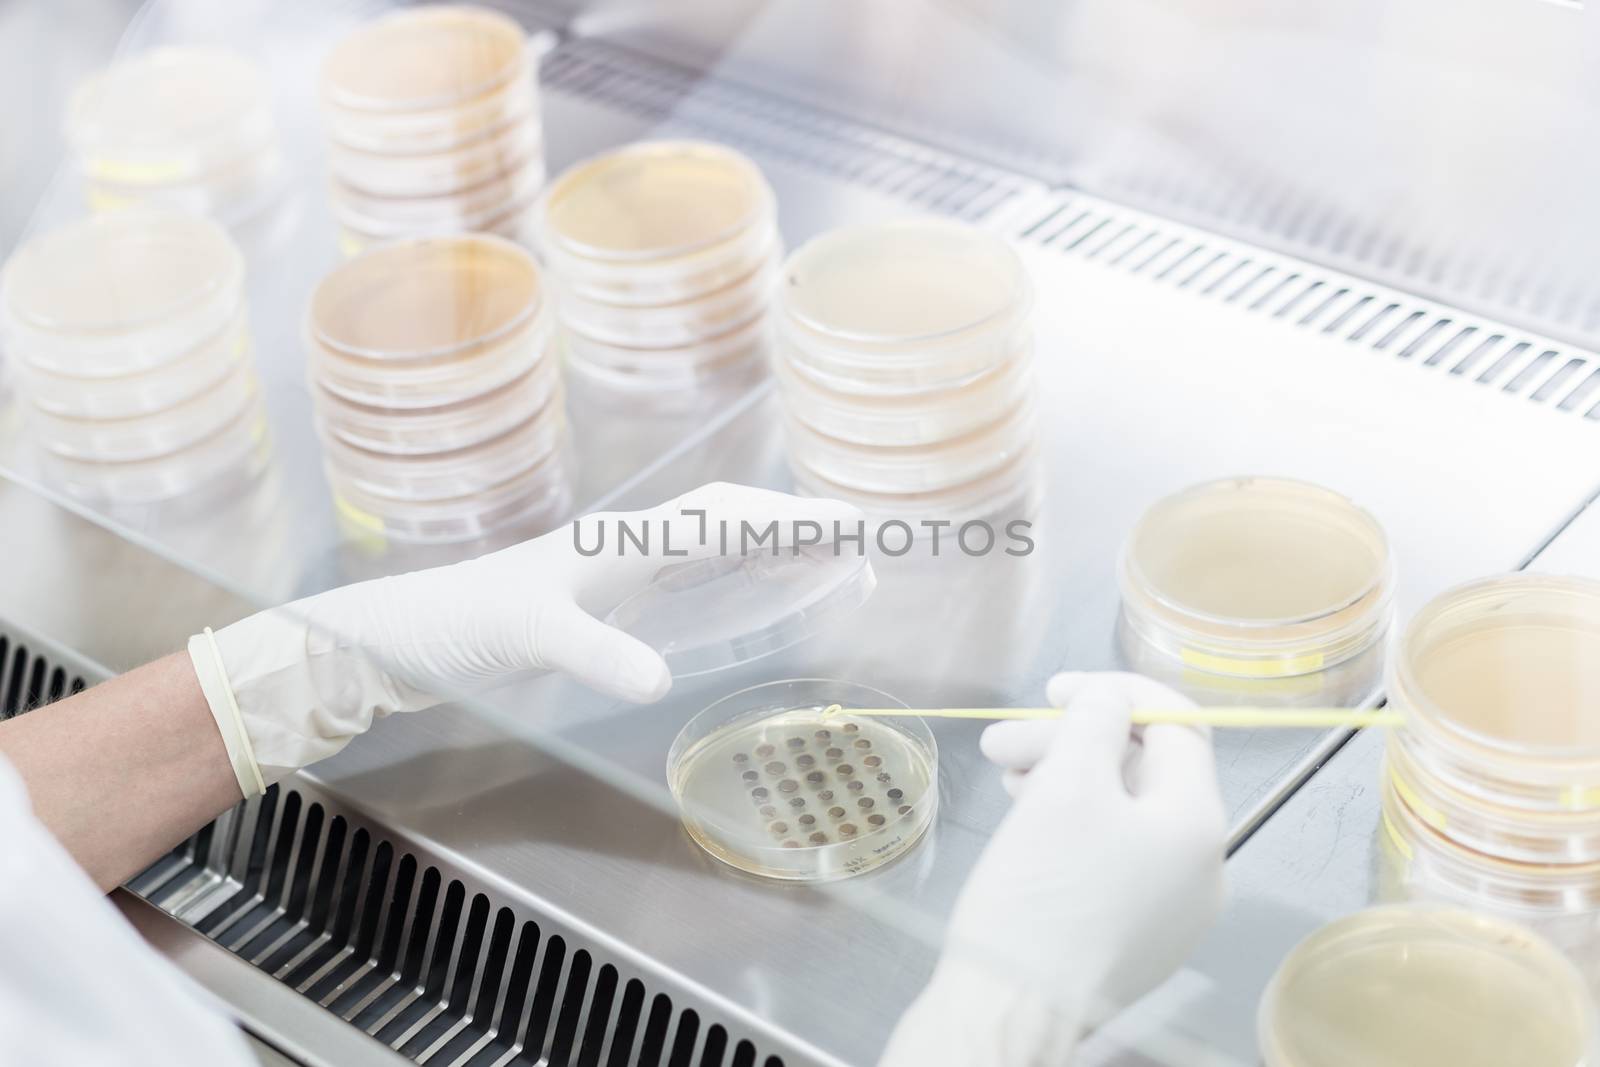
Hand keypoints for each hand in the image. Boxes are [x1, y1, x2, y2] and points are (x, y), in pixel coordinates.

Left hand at [191, 482, 860, 793]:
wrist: (408, 634)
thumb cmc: (462, 626)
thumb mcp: (529, 637)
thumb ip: (595, 652)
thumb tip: (661, 682)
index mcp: (619, 542)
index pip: (722, 520)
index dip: (789, 520)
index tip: (851, 523)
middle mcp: (625, 545)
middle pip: (726, 515)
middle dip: (792, 522)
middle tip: (856, 538)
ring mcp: (615, 568)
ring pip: (710, 540)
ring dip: (767, 543)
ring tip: (822, 558)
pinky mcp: (603, 595)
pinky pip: (688, 572)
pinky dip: (732, 572)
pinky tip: (747, 589)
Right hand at [880, 672, 1226, 1066]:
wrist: (1014, 1011)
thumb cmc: (1042, 894)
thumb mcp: (1067, 785)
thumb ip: (1096, 722)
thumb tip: (1110, 700)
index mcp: (1199, 824)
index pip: (1177, 725)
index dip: (1116, 693)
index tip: (1054, 690)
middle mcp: (1201, 867)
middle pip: (1143, 770)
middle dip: (1073, 742)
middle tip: (1002, 741)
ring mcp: (1171, 909)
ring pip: (1123, 814)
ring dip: (1065, 780)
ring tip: (1005, 776)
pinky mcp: (1135, 937)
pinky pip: (1114, 858)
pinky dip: (1072, 827)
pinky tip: (1025, 822)